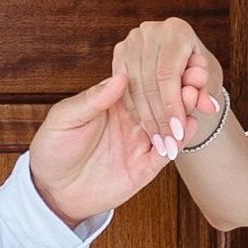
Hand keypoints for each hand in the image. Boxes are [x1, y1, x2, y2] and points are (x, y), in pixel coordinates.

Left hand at [28, 69, 182, 224]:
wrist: (50, 190)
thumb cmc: (53, 149)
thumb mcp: (65, 119)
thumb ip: (92, 99)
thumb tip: (119, 76)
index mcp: (113, 103)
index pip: (142, 82)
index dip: (159, 71)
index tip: (176, 57)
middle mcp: (131, 120)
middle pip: (162, 99)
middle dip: (180, 86)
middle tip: (195, 74)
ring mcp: (140, 143)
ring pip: (170, 123)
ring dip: (184, 109)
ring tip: (196, 96)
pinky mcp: (144, 167)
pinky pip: (167, 151)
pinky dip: (181, 138)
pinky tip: (190, 124)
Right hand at [114, 17, 224, 157]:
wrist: (182, 58)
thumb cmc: (197, 69)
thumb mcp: (207, 81)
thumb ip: (206, 93)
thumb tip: (210, 107)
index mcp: (176, 30)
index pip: (169, 74)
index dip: (172, 106)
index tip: (178, 133)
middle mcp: (150, 31)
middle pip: (149, 82)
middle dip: (159, 118)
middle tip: (168, 144)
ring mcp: (131, 41)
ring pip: (133, 88)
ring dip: (146, 119)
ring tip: (159, 142)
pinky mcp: (119, 53)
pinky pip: (123, 89)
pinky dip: (135, 111)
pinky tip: (146, 129)